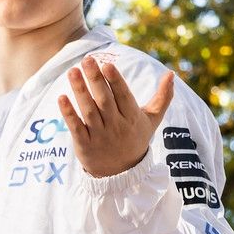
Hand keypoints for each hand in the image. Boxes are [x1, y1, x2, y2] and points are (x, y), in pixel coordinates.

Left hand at [57, 55, 174, 177]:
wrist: (122, 173)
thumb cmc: (136, 139)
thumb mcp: (152, 119)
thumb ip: (162, 97)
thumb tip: (171, 74)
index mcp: (132, 116)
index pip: (123, 95)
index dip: (115, 81)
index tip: (107, 65)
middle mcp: (116, 125)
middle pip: (104, 100)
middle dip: (96, 79)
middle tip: (87, 60)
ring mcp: (99, 135)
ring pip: (89, 111)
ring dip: (80, 91)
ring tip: (72, 72)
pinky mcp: (84, 145)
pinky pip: (76, 127)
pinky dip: (68, 113)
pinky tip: (61, 98)